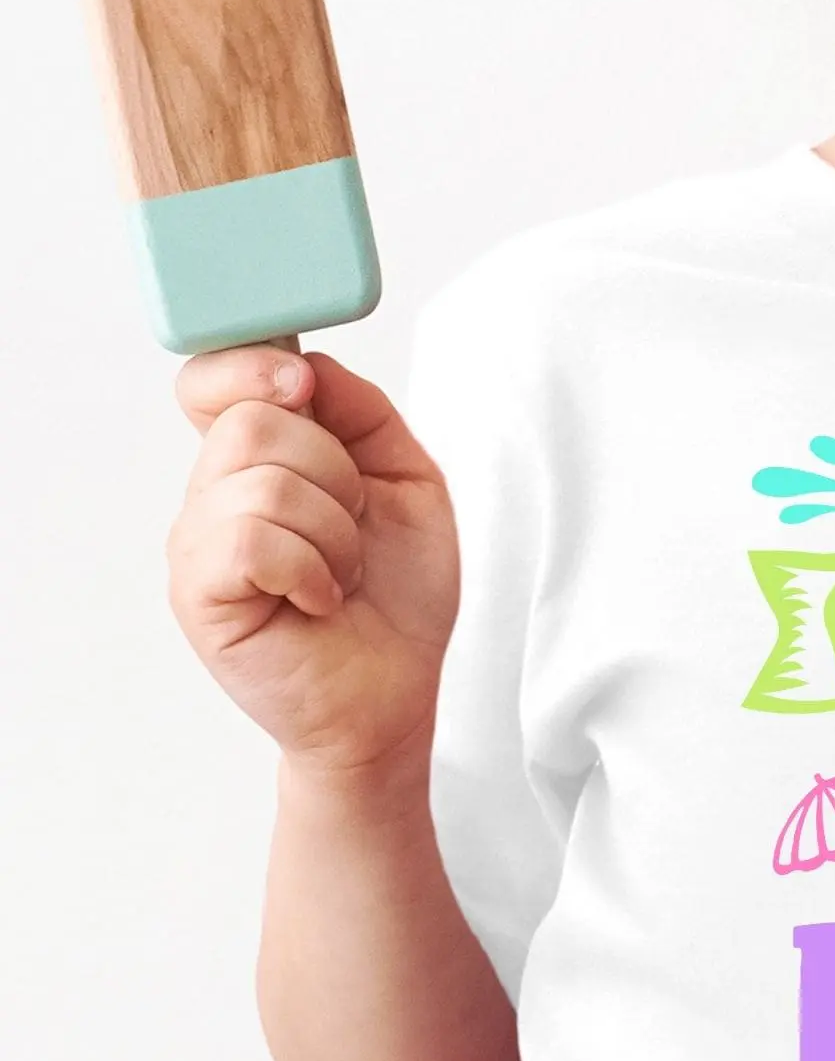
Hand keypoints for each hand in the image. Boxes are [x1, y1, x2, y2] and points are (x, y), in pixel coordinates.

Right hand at [167, 342, 458, 780]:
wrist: (395, 696)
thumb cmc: (397, 598)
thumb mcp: (408, 483)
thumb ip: (364, 413)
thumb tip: (306, 365)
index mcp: (259, 462)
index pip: (211, 381)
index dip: (251, 365)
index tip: (304, 388)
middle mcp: (215, 495)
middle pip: (250, 420)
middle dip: (334, 470)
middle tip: (351, 529)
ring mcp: (199, 544)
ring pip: (260, 479)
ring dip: (333, 530)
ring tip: (341, 574)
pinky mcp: (201, 594)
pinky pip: (250, 540)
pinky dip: (310, 568)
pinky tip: (321, 600)